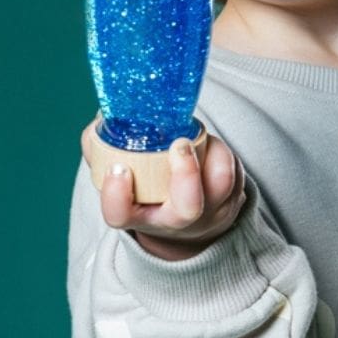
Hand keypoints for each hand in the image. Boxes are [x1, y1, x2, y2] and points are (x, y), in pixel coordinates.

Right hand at [81, 119, 246, 260]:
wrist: (184, 221)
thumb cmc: (144, 189)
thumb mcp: (119, 175)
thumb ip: (102, 147)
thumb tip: (103, 117)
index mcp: (137, 216)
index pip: (120, 215)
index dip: (117, 195)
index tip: (118, 168)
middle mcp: (174, 221)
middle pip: (187, 210)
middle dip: (186, 174)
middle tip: (178, 144)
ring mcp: (209, 212)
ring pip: (221, 184)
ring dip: (210, 152)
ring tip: (191, 136)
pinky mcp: (233, 198)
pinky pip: (235, 170)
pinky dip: (220, 150)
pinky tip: (205, 144)